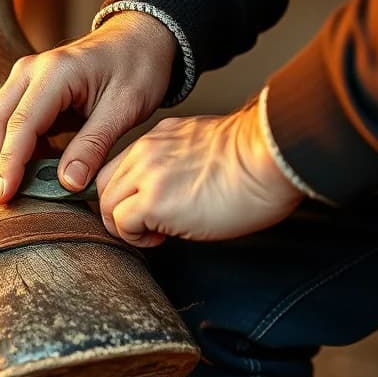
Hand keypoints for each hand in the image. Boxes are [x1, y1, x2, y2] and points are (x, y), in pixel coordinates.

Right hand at [0, 11, 175, 203]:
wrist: (140, 38)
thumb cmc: (137, 67)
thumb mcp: (125, 108)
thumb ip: (94, 145)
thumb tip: (67, 184)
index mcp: (56, 72)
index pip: (21, 124)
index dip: (9, 164)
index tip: (5, 195)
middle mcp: (31, 70)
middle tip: (2, 201)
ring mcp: (26, 76)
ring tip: (11, 191)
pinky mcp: (28, 87)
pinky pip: (9, 120)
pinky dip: (12, 147)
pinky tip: (25, 172)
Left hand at [95, 102, 304, 246]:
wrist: (272, 157)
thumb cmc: (258, 159)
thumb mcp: (205, 149)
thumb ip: (179, 163)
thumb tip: (173, 192)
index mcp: (160, 138)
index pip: (119, 166)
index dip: (126, 193)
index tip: (144, 209)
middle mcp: (147, 151)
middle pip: (105, 186)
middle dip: (118, 211)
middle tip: (144, 227)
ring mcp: (147, 174)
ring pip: (107, 204)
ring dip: (125, 225)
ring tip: (154, 233)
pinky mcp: (153, 201)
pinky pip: (121, 223)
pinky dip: (135, 237)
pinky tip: (161, 238)